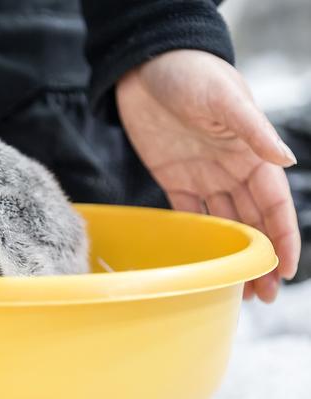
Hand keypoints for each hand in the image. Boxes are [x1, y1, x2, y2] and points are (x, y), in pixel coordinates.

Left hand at [116, 50, 300, 302]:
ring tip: (237, 289)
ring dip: (232, 254)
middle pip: (251, 221)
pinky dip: (198, 237)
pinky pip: (188, 213)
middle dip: (259, 258)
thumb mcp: (224, 98)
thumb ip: (253, 131)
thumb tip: (287, 162)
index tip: (284, 271)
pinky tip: (204, 260)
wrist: (146, 67)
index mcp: (250, 153)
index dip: (282, 237)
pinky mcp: (173, 178)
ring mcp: (203, 176)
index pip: (273, 203)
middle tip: (262, 296)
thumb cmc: (190, 73)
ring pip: (223, 223)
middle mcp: (231, 169)